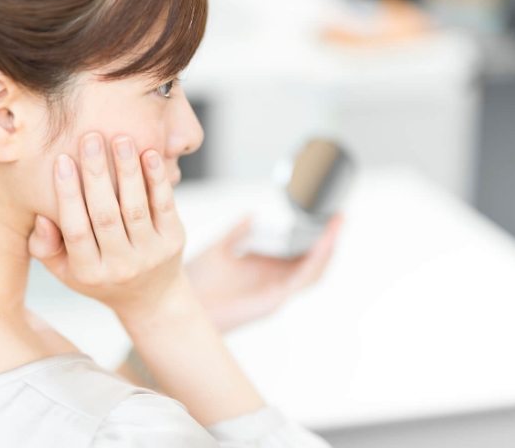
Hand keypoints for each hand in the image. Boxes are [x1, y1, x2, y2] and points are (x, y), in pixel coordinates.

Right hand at [28, 133, 185, 321]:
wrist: (151, 298)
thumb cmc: (99, 276)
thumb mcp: (65, 271)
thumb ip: (45, 247)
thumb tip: (41, 215)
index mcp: (88, 273)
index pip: (75, 230)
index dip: (67, 194)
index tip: (62, 160)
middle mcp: (120, 267)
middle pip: (105, 216)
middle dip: (96, 174)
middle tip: (90, 137)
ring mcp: (150, 255)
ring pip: (136, 208)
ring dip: (128, 171)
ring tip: (121, 138)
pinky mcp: (174, 241)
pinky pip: (165, 206)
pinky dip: (158, 179)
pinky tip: (149, 153)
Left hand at [185, 215, 341, 332]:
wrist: (174, 302)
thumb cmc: (195, 282)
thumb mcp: (220, 249)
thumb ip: (238, 233)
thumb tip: (253, 214)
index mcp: (264, 270)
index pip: (300, 253)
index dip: (316, 235)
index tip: (327, 213)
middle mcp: (273, 282)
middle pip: (313, 262)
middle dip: (329, 240)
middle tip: (340, 216)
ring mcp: (274, 293)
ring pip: (312, 273)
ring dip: (326, 250)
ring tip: (335, 227)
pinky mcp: (270, 302)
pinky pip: (298, 282)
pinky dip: (312, 264)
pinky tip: (319, 246)